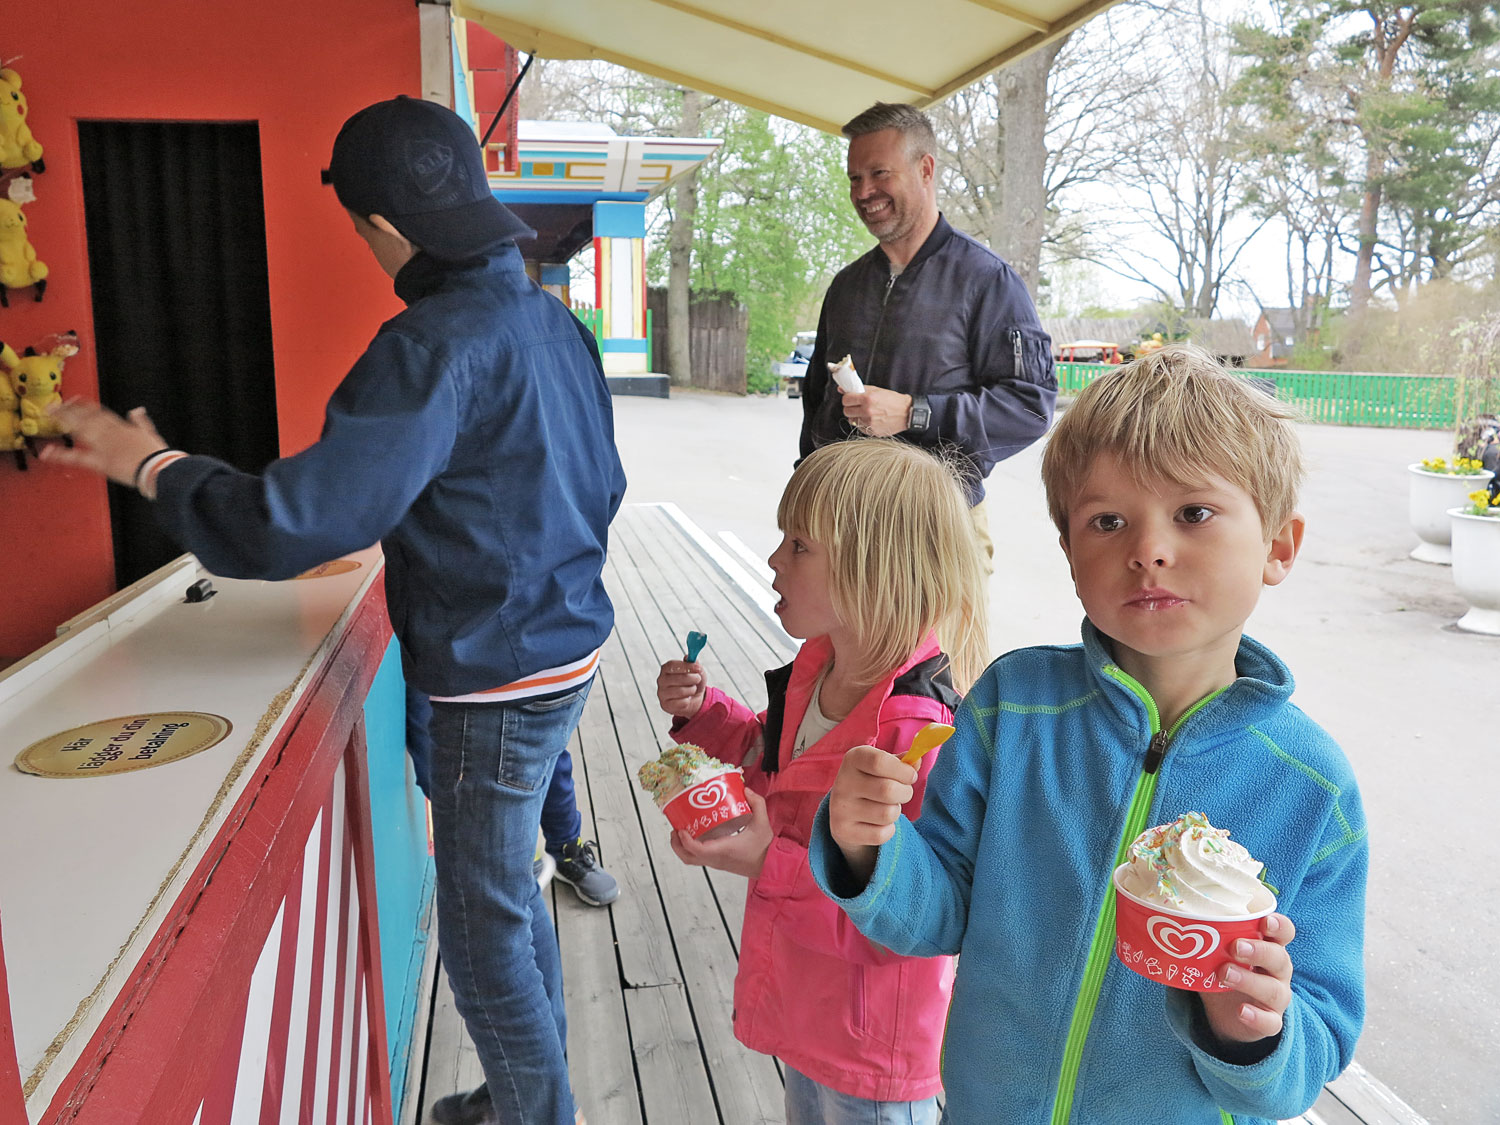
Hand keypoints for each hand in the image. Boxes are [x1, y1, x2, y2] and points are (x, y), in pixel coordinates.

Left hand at [40, 399, 167, 486]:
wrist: (159, 468)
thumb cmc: (157, 454)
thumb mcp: (151, 434)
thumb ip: (141, 421)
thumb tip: (137, 410)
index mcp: (122, 427)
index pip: (100, 413)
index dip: (86, 406)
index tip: (76, 399)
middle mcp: (110, 433)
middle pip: (86, 417)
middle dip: (70, 410)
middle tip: (55, 405)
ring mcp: (104, 447)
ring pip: (80, 429)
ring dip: (63, 420)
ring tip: (50, 414)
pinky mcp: (101, 462)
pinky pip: (77, 457)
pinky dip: (61, 455)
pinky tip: (47, 452)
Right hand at [656, 660, 705, 719]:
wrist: (694, 699)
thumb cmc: (693, 682)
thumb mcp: (697, 671)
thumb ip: (693, 663)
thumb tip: (688, 657)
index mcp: (666, 669)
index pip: (672, 666)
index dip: (686, 667)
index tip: (698, 668)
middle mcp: (661, 680)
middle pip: (677, 678)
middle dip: (692, 679)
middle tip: (698, 679)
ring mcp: (661, 693)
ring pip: (680, 691)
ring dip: (691, 690)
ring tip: (692, 689)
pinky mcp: (665, 705)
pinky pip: (681, 703)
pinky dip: (688, 701)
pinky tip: (686, 699)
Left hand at [669, 788, 771, 877]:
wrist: (770, 865)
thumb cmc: (765, 848)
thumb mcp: (762, 822)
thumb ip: (756, 803)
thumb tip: (745, 791)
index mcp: (724, 849)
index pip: (698, 850)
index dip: (685, 841)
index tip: (681, 828)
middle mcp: (716, 858)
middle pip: (688, 858)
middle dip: (676, 844)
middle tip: (676, 828)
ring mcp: (716, 863)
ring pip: (691, 860)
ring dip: (682, 847)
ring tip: (681, 831)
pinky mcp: (718, 863)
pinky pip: (699, 859)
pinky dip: (691, 849)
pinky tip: (696, 835)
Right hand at [827, 745, 914, 884]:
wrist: (844, 810)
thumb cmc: (871, 781)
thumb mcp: (883, 766)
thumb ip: (901, 763)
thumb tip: (917, 761)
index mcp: (853, 759)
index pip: (879, 762)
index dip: (903, 770)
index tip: (911, 775)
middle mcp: (843, 782)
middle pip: (888, 790)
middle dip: (905, 793)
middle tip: (903, 793)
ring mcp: (840, 808)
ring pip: (887, 814)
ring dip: (896, 812)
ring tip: (887, 806)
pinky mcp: (843, 831)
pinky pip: (881, 834)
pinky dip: (887, 830)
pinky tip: (878, 823)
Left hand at [840, 385, 913, 436]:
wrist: (907, 413)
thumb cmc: (893, 400)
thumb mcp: (876, 390)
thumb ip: (859, 389)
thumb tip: (841, 388)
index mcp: (868, 398)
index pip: (846, 399)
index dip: (847, 398)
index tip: (851, 398)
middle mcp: (867, 411)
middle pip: (846, 411)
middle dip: (850, 407)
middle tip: (857, 406)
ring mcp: (869, 423)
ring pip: (852, 420)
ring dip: (856, 416)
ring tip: (865, 413)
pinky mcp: (872, 431)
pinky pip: (860, 428)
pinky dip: (863, 424)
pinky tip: (871, 419)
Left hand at [1200, 913, 1296, 1043]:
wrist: (1229, 1012)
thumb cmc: (1225, 970)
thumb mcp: (1218, 952)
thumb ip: (1205, 937)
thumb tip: (1166, 919)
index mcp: (1268, 947)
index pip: (1283, 932)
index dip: (1279, 926)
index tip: (1266, 921)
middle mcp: (1277, 971)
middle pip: (1279, 958)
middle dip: (1258, 950)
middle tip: (1235, 947)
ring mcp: (1276, 997)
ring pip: (1273, 989)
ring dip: (1249, 980)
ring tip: (1224, 973)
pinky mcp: (1270, 1021)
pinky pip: (1270, 1021)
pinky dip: (1257, 1017)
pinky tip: (1242, 1011)